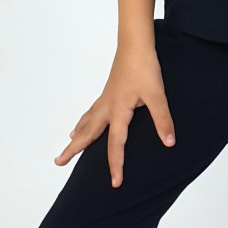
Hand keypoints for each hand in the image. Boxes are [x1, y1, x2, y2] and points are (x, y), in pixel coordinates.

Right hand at [53, 40, 175, 187]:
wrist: (135, 44)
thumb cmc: (145, 67)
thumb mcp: (157, 95)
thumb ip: (163, 120)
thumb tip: (169, 143)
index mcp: (118, 111)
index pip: (115, 144)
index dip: (116, 165)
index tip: (115, 183)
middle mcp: (107, 107)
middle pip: (87, 134)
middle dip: (73, 150)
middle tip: (58, 162)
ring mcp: (105, 99)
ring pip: (86, 122)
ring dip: (77, 135)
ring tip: (68, 145)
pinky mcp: (108, 92)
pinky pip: (92, 112)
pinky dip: (84, 121)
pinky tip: (83, 122)